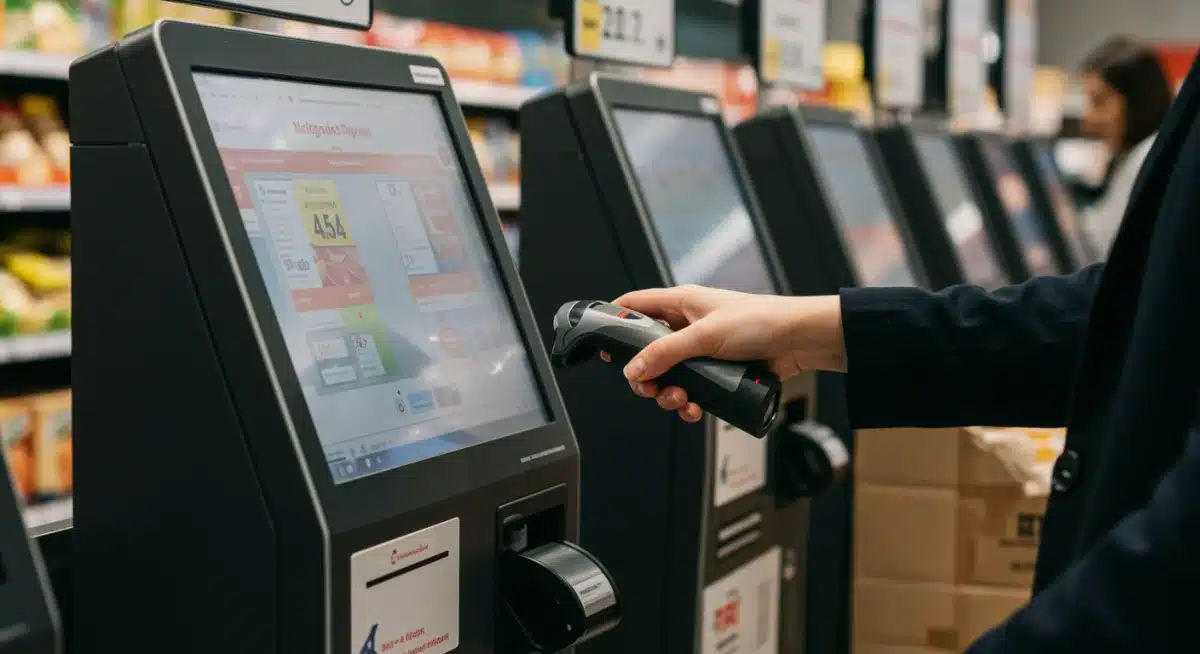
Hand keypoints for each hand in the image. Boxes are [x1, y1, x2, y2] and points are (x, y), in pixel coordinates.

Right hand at [607, 285, 844, 422]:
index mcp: (681, 303)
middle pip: (648, 352)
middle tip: (649, 387)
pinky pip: (691, 390)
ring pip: (669, 376)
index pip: (636, 306)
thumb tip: (634, 369)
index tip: (602, 344)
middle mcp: (688, 325)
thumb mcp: (705, 335)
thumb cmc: (761, 321)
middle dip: (646, 375)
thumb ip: (666, 352)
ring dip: (669, 393)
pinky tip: (695, 408)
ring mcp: (702, 351)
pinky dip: (688, 403)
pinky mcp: (716, 372)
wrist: (800, 341)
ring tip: (681, 399)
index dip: (615, 322)